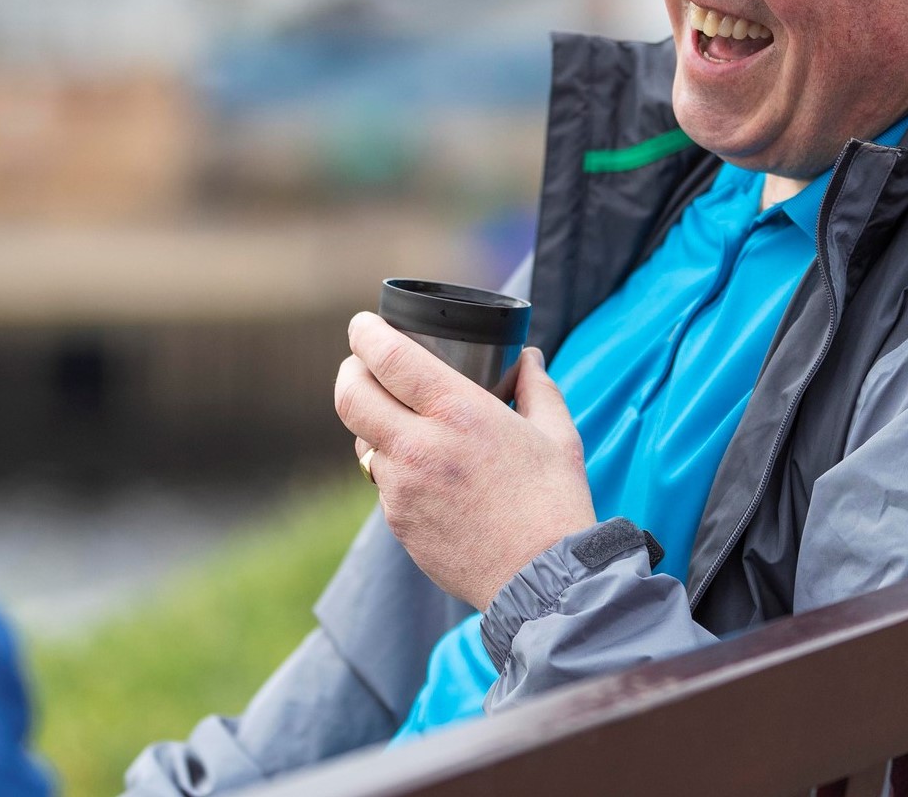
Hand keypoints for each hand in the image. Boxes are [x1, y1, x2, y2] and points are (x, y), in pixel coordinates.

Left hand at [335, 312, 596, 610]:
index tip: (363, 325)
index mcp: (458, 413)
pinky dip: (394, 467)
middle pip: (350, 395)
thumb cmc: (554, 503)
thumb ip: (537, 386)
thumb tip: (528, 357)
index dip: (365, 334)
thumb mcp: (557, 433)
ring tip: (397, 419)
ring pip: (363, 441)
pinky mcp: (398, 523)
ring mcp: (402, 488)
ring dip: (372, 423)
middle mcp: (420, 447)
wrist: (543, 581)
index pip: (388, 357)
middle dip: (350, 371)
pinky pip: (383, 482)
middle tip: (362, 365)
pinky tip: (423, 470)